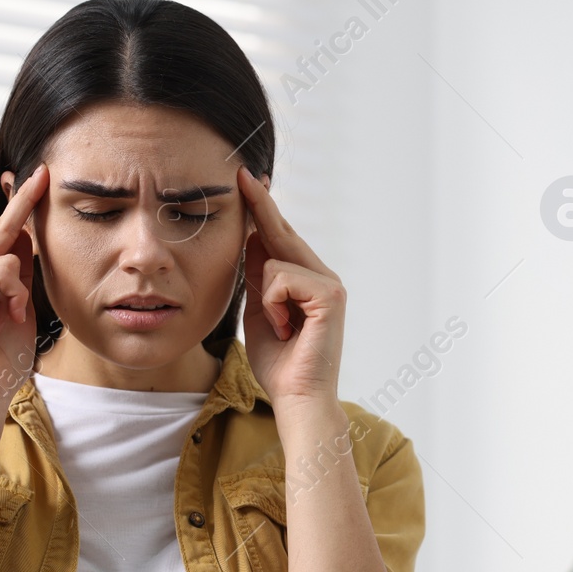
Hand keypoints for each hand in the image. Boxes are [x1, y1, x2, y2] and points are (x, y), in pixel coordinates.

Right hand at [0, 164, 47, 415]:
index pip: (0, 234)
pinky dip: (13, 294)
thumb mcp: (20, 306)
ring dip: (20, 287)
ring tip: (12, 315)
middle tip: (44, 172)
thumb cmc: (2, 358)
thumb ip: (21, 274)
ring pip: (5, 252)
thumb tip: (29, 235)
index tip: (35, 175)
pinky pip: (1, 270)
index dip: (18, 204)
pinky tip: (5, 317)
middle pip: (0, 230)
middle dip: (24, 204)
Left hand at [237, 166, 344, 409]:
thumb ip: (258, 277)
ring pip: (276, 259)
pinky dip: (273, 304)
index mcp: (308, 281)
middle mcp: (323, 277)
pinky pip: (281, 277)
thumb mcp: (260, 311)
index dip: (262, 210)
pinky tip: (284, 327)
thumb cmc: (279, 363)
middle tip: (242, 174)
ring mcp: (330, 284)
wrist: (297, 397)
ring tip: (279, 327)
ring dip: (266, 297)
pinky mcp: (330, 295)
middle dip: (261, 206)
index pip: (280, 239)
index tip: (248, 181)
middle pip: (283, 234)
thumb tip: (250, 238)